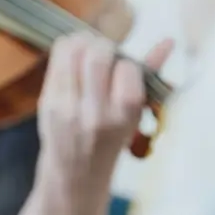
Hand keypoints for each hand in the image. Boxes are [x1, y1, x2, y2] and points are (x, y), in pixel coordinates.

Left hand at [37, 32, 173, 186]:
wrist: (75, 172)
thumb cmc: (111, 140)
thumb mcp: (135, 116)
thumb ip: (149, 77)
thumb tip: (167, 42)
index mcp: (123, 116)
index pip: (127, 69)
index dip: (126, 62)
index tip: (123, 69)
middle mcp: (94, 112)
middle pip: (96, 56)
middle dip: (103, 46)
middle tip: (104, 53)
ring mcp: (66, 107)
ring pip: (72, 52)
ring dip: (82, 43)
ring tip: (88, 50)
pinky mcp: (47, 102)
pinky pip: (55, 61)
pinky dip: (66, 51)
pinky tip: (73, 59)